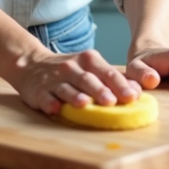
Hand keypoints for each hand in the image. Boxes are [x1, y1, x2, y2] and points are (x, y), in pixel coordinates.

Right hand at [12, 48, 142, 115]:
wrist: (31, 64)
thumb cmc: (70, 70)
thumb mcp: (91, 68)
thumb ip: (112, 78)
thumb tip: (137, 90)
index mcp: (88, 60)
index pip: (107, 72)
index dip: (120, 84)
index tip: (132, 96)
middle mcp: (71, 67)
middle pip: (88, 79)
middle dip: (100, 90)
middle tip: (112, 101)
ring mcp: (54, 79)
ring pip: (67, 88)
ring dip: (75, 96)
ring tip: (85, 104)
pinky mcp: (39, 91)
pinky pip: (45, 96)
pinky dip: (50, 102)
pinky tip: (54, 108)